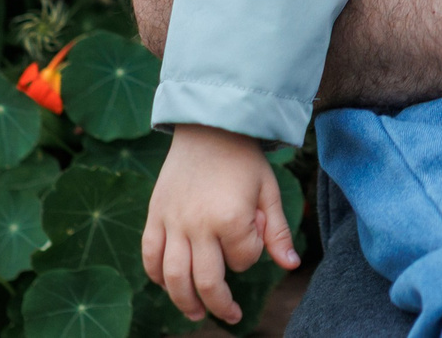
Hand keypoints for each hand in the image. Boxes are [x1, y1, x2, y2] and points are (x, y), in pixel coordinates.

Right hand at [141, 124, 299, 322]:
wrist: (208, 125)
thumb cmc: (243, 159)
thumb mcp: (268, 191)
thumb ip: (278, 232)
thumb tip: (292, 266)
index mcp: (231, 218)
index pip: (244, 260)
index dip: (252, 253)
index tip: (254, 232)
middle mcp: (198, 225)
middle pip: (206, 282)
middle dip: (220, 305)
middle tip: (230, 316)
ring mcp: (172, 221)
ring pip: (173, 277)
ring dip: (184, 302)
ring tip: (195, 315)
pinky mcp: (154, 215)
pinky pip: (150, 255)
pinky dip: (156, 276)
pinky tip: (168, 284)